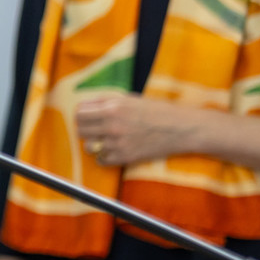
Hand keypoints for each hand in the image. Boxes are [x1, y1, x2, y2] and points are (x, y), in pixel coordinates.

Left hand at [74, 93, 191, 166]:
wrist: (180, 128)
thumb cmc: (156, 110)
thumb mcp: (129, 98)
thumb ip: (105, 102)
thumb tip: (84, 106)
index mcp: (112, 108)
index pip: (79, 114)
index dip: (82, 114)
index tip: (88, 116)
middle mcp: (112, 126)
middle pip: (80, 131)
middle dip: (86, 129)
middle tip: (96, 128)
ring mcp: (118, 143)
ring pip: (88, 147)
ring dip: (94, 143)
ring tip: (105, 139)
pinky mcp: (125, 157)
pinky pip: (101, 160)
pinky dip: (105, 156)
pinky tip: (114, 149)